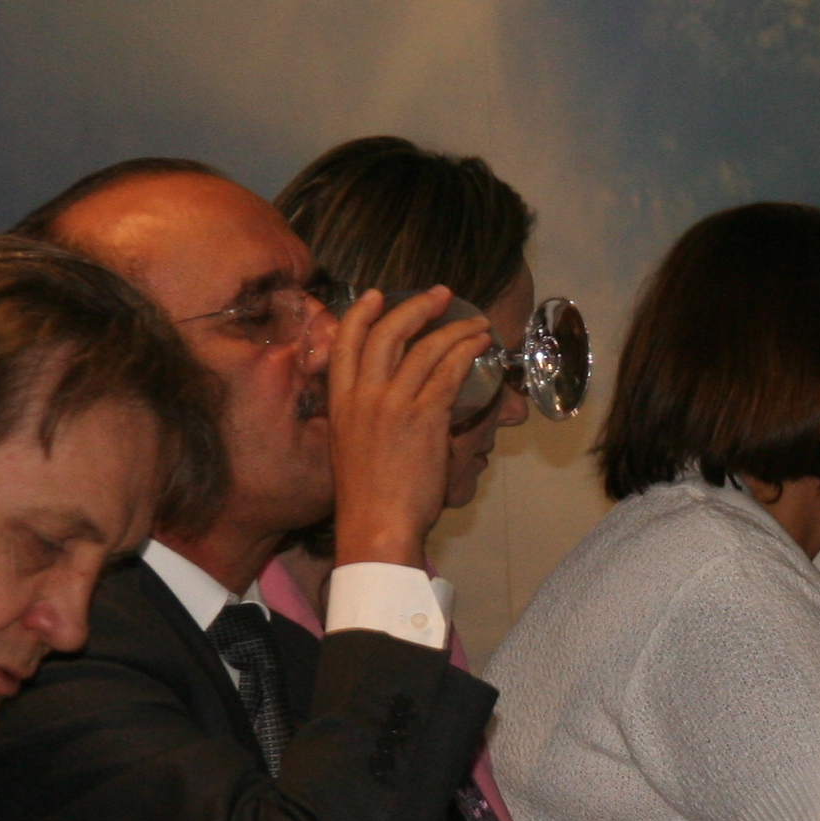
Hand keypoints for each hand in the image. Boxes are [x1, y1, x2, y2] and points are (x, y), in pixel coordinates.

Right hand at [324, 285, 488, 570]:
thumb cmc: (368, 498)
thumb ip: (368, 418)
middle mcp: (363, 397)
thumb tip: (398, 402)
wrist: (375, 526)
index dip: (361, 312)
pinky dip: (467, 353)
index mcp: (340, 403)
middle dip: (417, 307)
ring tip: (477, 324)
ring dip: (455, 329)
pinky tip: (480, 348)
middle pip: (387, 333)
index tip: (378, 294)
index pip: (345, 342)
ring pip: (425, 348)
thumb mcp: (353, 447)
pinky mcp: (424, 418)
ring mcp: (393, 405)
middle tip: (441, 295)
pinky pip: (448, 372)